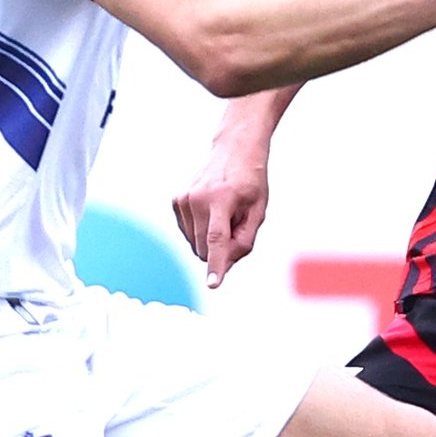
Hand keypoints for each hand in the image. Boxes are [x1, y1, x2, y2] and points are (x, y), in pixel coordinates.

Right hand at [173, 138, 270, 286]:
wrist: (233, 150)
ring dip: (211, 239)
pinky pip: (189, 234)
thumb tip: (224, 265)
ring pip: (195, 245)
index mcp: (222, 198)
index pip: (217, 239)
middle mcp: (198, 198)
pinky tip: (211, 211)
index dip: (217, 264)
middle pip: (206, 248)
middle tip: (236, 223)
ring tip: (224, 213)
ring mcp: (183, 199)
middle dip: (222, 249)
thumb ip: (244, 241)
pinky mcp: (176, 201)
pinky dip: (201, 231)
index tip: (212, 285)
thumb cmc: (251, 182)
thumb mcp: (258, 211)